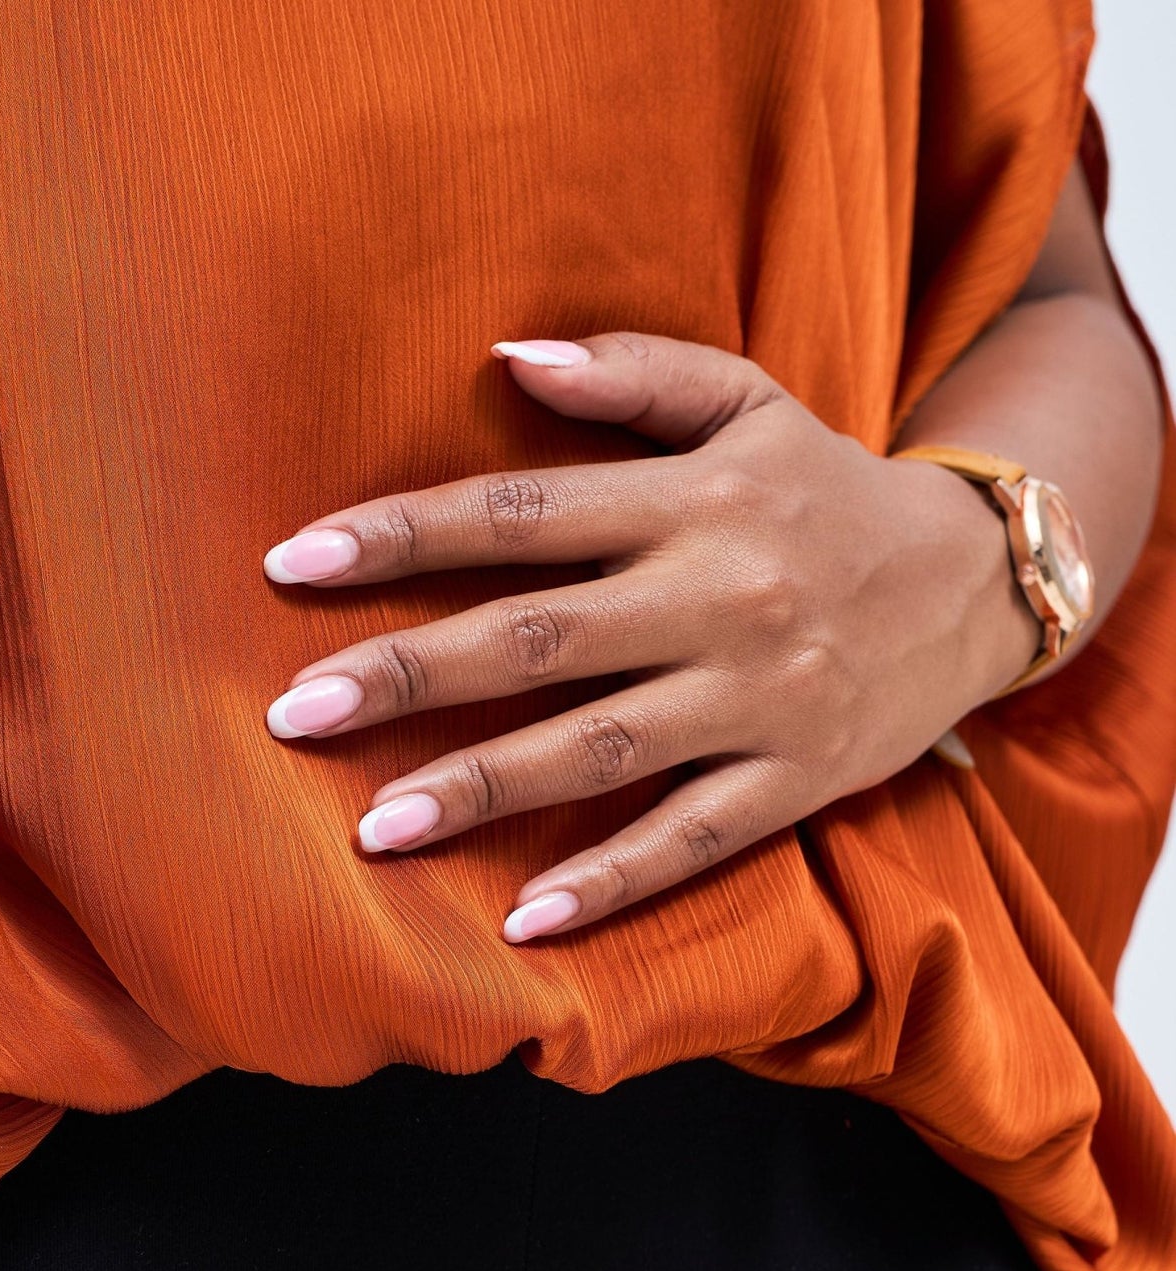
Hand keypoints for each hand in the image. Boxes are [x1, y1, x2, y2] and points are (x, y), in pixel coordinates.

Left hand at [262, 332, 1038, 942]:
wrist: (976, 583)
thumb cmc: (826, 489)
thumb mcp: (748, 402)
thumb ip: (633, 376)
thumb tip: (505, 353)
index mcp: (691, 501)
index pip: (521, 513)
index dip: (405, 535)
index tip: (293, 562)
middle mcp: (717, 598)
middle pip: (538, 638)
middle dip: (410, 674)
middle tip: (294, 714)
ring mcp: (755, 698)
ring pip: (598, 749)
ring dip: (483, 788)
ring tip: (375, 826)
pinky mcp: (792, 779)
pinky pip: (692, 838)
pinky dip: (612, 880)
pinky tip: (526, 917)